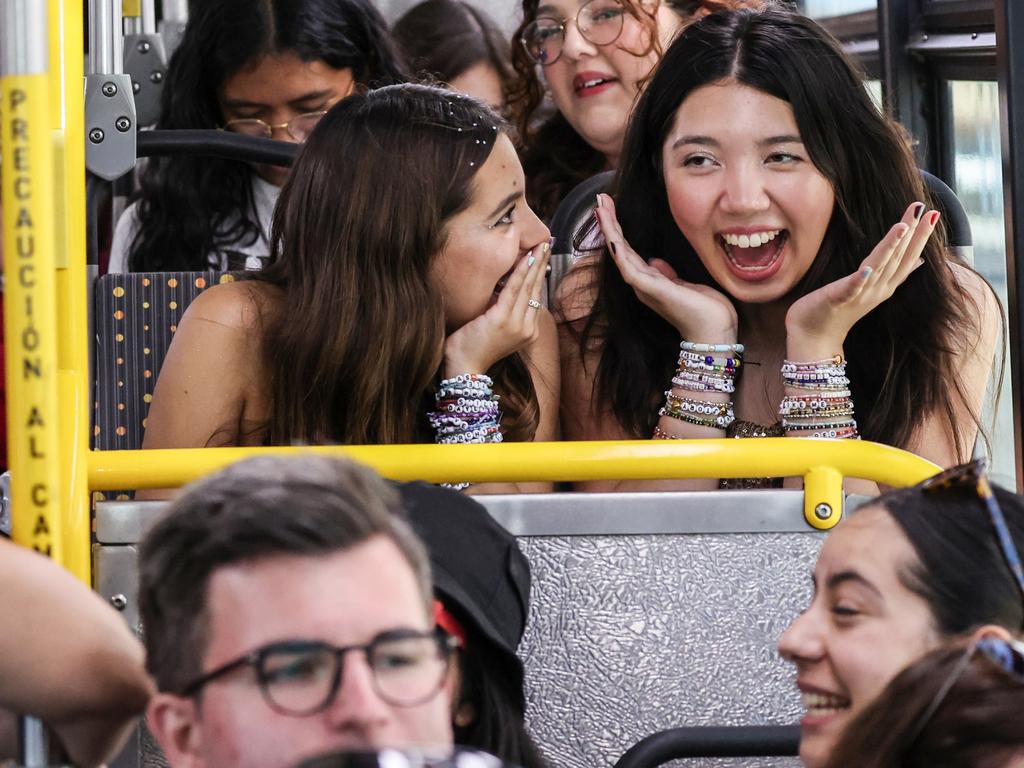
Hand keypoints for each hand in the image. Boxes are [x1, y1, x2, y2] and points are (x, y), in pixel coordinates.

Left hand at [443, 243, 550, 376]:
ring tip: (540, 246)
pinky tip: (526, 258)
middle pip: (535, 290)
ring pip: (527, 287)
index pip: (535, 298)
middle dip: (541, 264)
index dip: (539, 276)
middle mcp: (527, 328)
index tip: (543, 257)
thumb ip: (503, 313)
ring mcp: (517, 325)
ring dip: (534, 263)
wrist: (464, 369)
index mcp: (527, 332)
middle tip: (546, 243)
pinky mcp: (503, 320)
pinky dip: (520, 272)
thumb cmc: (473, 349)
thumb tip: (504, 288)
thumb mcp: (494, 330)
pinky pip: (513, 290)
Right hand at [596, 193, 737, 340]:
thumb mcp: (686, 285)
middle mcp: (642, 285)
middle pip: (619, 249)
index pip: (628, 250)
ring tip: (601, 208)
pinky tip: (613, 238)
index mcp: (650, 282)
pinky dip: (621, 253)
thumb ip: (668, 274)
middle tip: (599, 199)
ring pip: (621, 255)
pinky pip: (631, 270)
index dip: (618, 229)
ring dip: (610, 231)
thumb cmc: (706, 311)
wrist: (714, 333)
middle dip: (609, 224)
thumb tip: (655, 261)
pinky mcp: (653, 291)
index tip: (610, 206)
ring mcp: (646, 288)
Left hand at [785, 202, 938, 359]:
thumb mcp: (869, 288)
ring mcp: (859, 296)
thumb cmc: (838, 309)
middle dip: (913, 234)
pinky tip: (867, 268)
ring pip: (879, 268)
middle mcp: (877, 290)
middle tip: (925, 209)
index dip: (921, 237)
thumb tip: (919, 260)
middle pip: (898, 259)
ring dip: (891, 247)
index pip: (907, 258)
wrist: (814, 337)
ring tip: (903, 226)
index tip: (932, 213)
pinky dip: (860, 279)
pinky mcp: (839, 300)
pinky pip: (852, 289)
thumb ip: (891, 274)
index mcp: (884, 285)